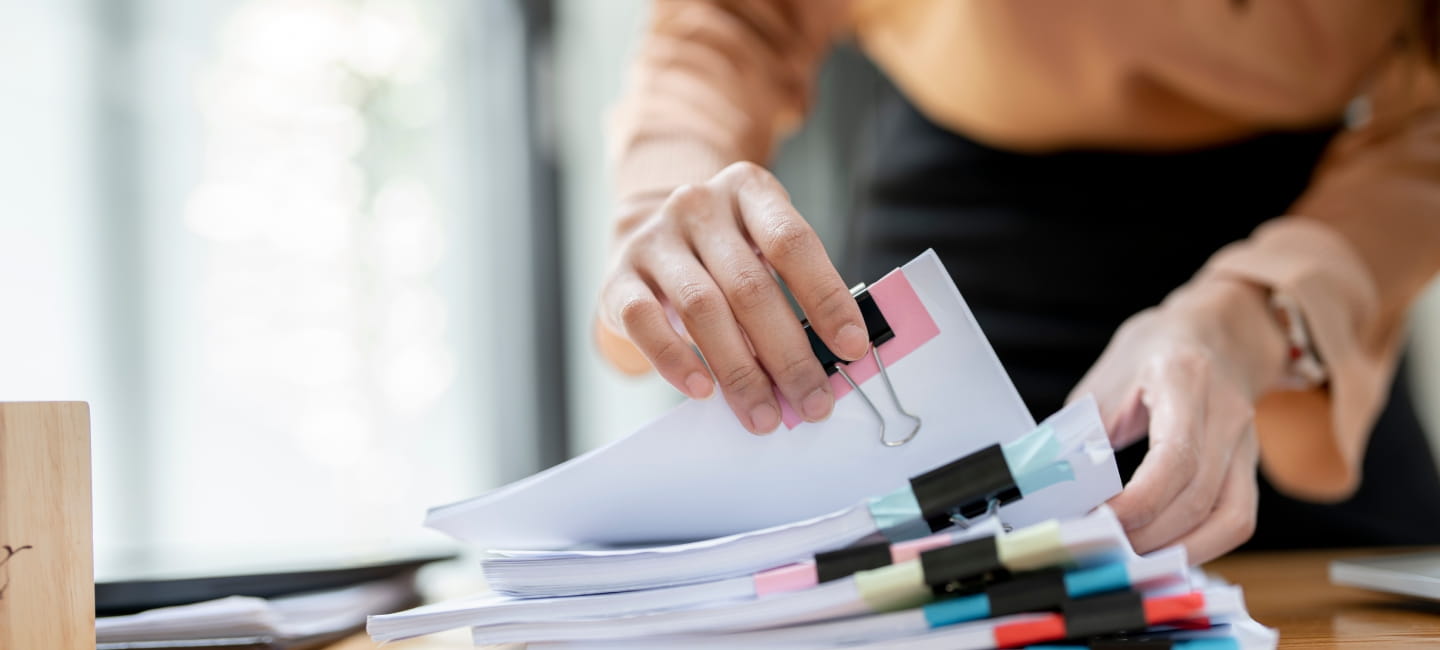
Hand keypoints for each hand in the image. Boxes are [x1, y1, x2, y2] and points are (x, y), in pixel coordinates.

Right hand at [595, 162, 869, 433]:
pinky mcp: (617, 277)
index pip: (793, 243)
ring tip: (764, 415)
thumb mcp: (762, 249)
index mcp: (748, 191)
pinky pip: (643, 321)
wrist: (646, 235)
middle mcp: (698, 207)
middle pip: (750, 286)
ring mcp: (654, 239)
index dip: (827, 297)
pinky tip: (701, 390)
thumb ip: (793, 292)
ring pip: (702, 309)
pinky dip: (674, 360)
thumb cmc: (723, 253)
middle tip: (812, 403)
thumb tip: (829, 361)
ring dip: (739, 371)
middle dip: (788, 354)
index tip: (853, 348)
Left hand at [1069, 278, 1288, 563]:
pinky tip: (1164, 550)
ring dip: (1178, 550)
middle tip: (1101, 546)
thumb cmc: (1154, 352)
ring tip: (1131, 556)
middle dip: (1148, 534)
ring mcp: (1248, 443)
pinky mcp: (1250, 466)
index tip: (1097, 520)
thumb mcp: (1108, 378)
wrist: (1219, 330)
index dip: (1137, 502)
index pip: (1175, 458)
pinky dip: (1202, 545)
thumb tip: (1052, 484)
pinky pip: (1237, 520)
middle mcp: (1227, 414)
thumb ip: (1083, 430)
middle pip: (1199, 497)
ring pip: (1230, 519)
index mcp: (1184, 379)